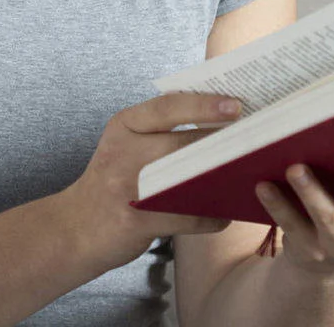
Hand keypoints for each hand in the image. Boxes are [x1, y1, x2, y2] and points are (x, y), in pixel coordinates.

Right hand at [60, 93, 241, 270]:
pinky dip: (211, 216)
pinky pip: (187, 217)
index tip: (238, 105)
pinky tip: (224, 215)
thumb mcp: (127, 143)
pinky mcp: (136, 221)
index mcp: (125, 125)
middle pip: (185, 142)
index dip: (205, 104)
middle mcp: (124, 151)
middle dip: (224, 143)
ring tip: (250, 175)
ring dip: (223, 179)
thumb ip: (162, 130)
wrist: (72, 230)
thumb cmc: (113, 179)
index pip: (168, 106)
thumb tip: (226, 119)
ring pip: (190, 179)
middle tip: (260, 141)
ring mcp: (128, 187)